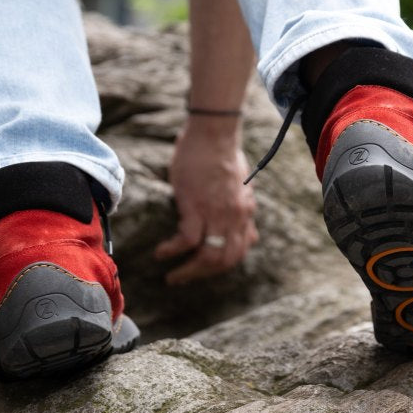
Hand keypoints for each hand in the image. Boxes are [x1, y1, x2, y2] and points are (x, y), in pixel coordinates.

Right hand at [155, 121, 257, 284]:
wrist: (213, 134)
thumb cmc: (223, 153)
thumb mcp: (242, 184)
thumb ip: (245, 208)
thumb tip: (251, 228)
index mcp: (245, 214)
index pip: (239, 251)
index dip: (222, 265)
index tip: (205, 269)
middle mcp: (234, 218)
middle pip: (224, 261)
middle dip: (204, 275)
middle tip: (185, 278)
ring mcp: (216, 214)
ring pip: (208, 257)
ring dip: (189, 271)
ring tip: (172, 277)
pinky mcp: (196, 206)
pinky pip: (186, 240)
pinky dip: (173, 251)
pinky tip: (160, 254)